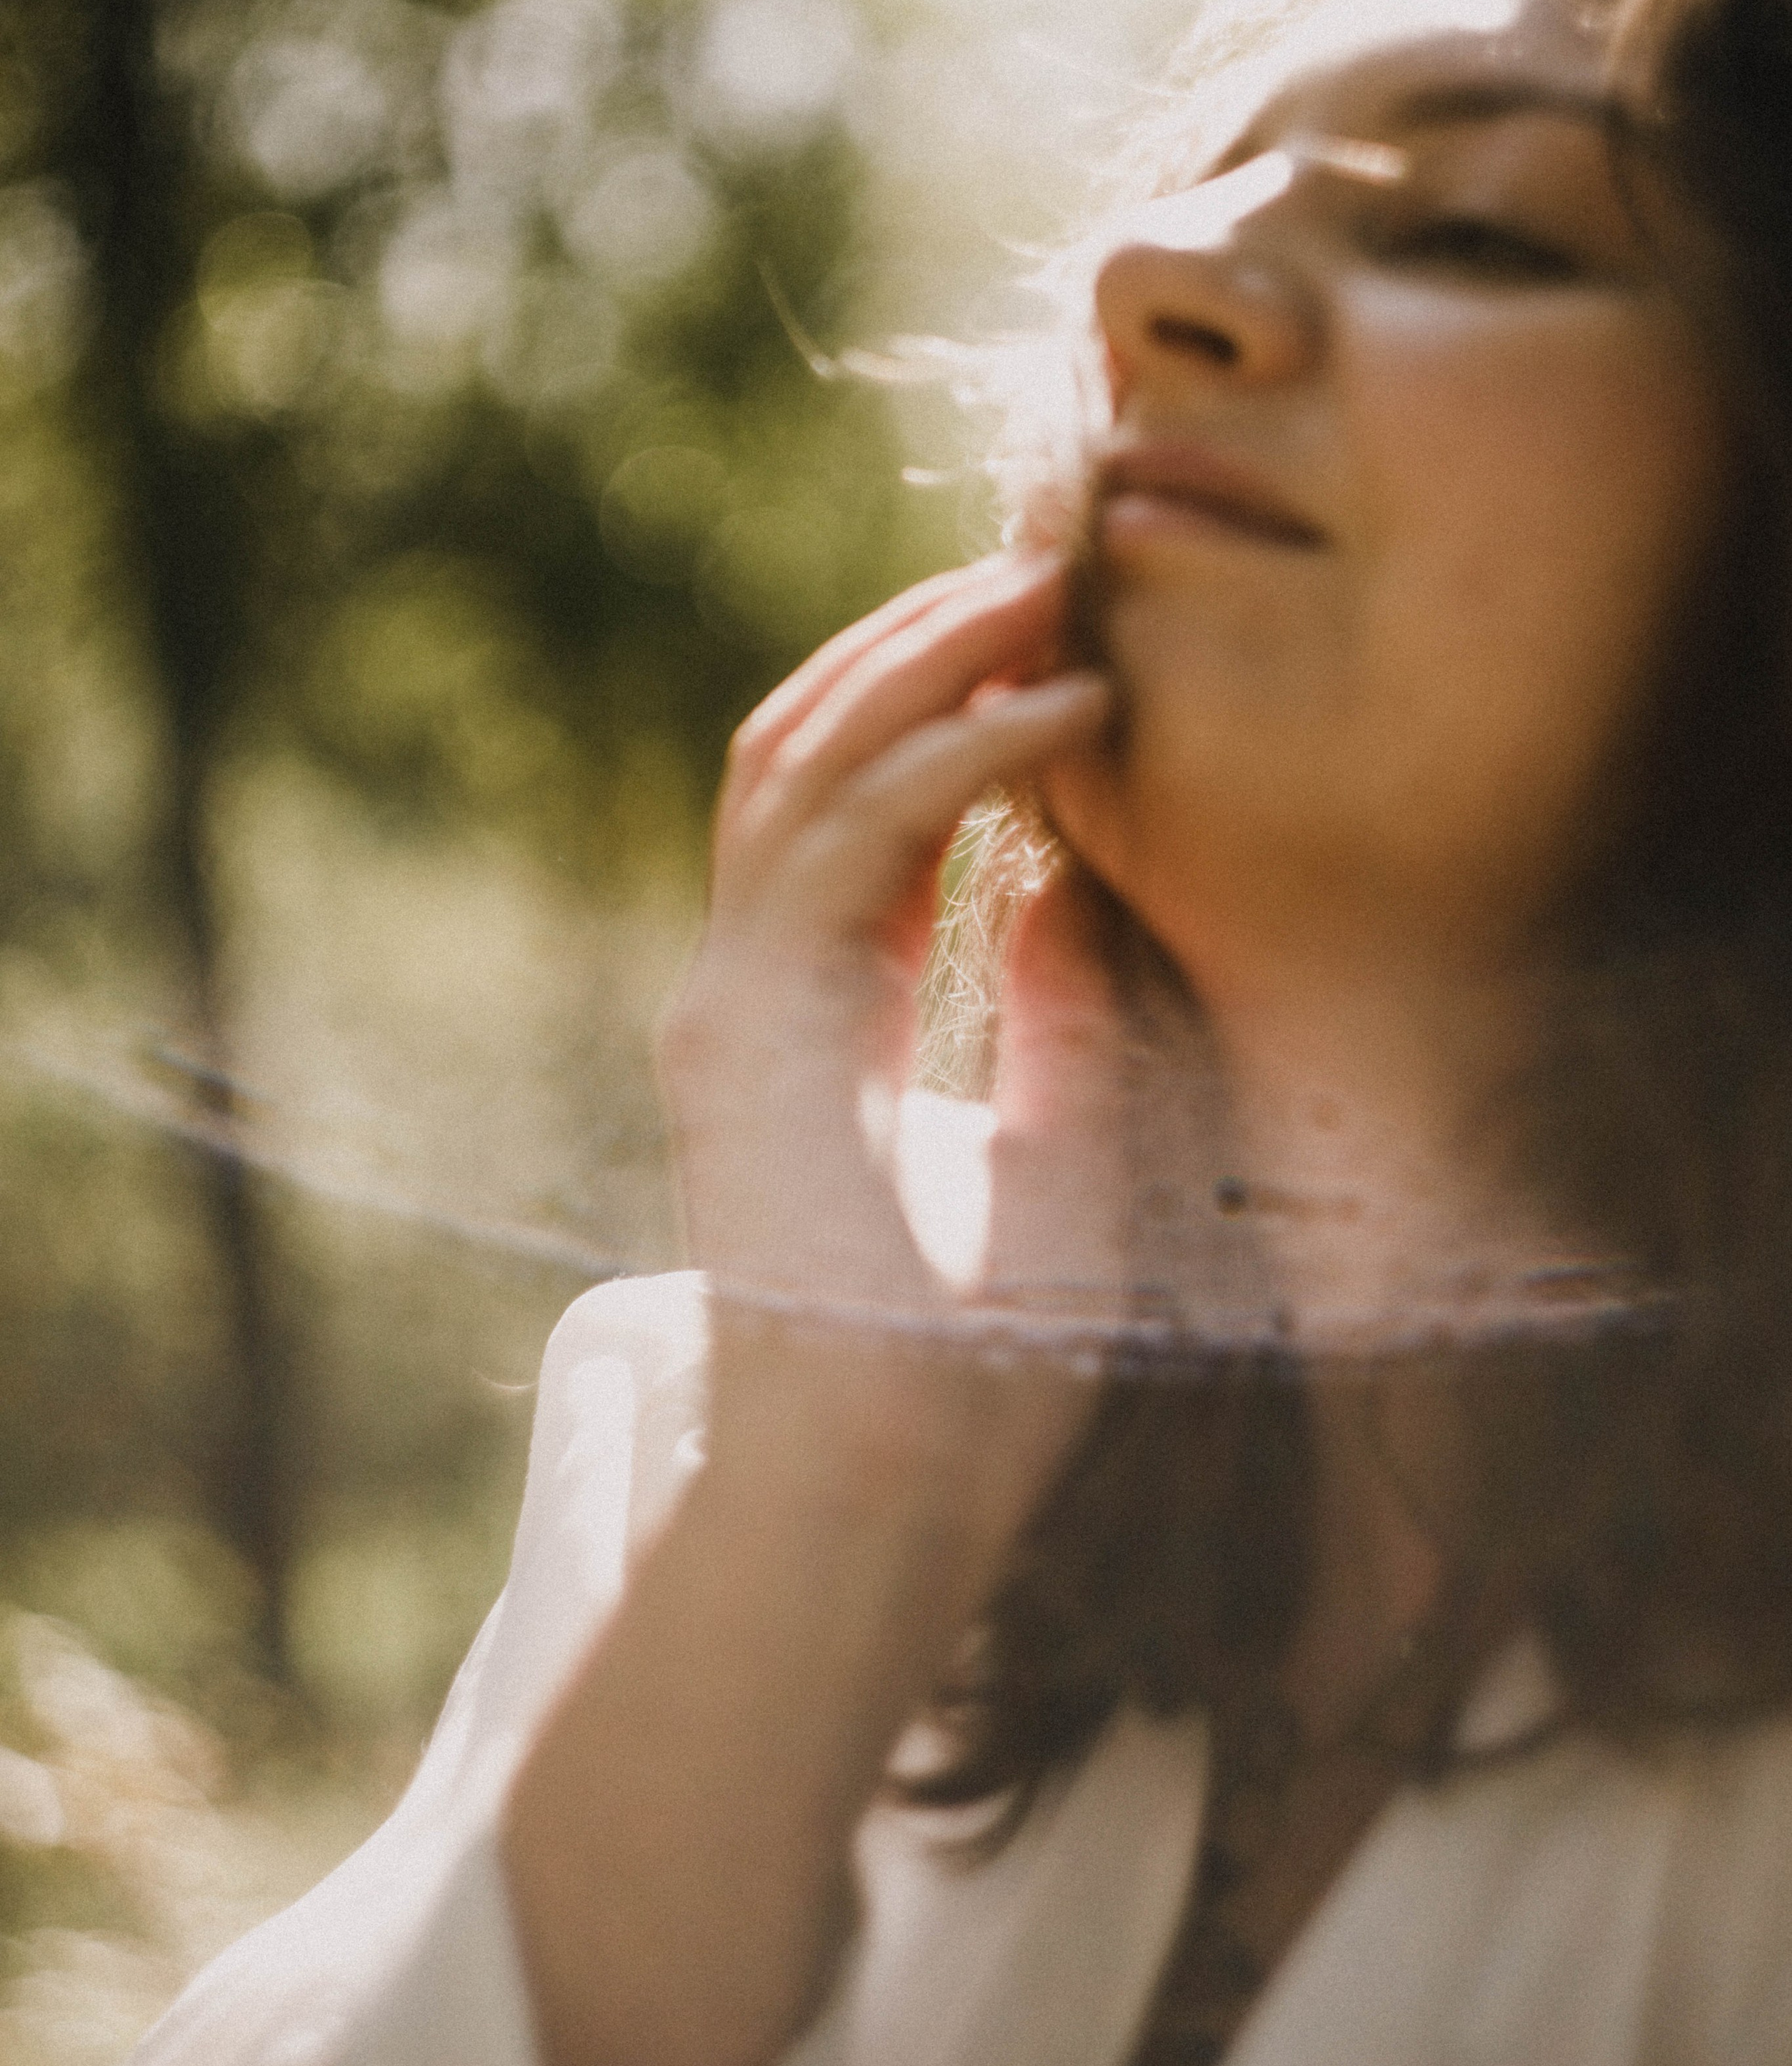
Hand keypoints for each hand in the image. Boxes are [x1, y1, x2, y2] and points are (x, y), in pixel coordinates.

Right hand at [658, 550, 1115, 1506]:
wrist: (894, 1501)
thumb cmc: (986, 1364)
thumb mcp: (1064, 1146)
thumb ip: (1057, 1011)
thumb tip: (1073, 874)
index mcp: (813, 1019)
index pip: (855, 810)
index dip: (941, 706)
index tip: (1052, 637)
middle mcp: (751, 990)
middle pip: (811, 750)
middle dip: (922, 645)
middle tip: (1045, 564)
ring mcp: (731, 1002)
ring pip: (804, 760)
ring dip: (925, 660)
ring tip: (1046, 587)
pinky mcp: (744, 1028)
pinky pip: (846, 838)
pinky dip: (951, 755)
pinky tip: (1062, 711)